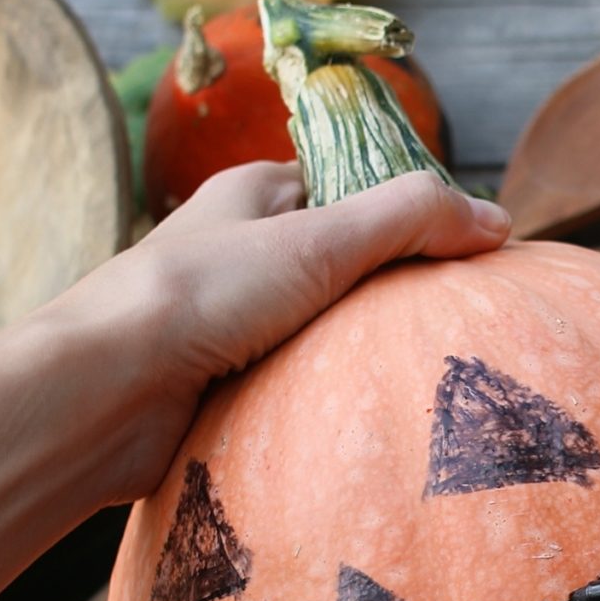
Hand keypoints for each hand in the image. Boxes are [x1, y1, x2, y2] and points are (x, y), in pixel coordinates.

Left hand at [38, 162, 510, 504]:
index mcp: (252, 195)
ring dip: (358, 350)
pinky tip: (361, 412)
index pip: (349, 188)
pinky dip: (326, 396)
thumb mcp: (319, 240)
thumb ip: (409, 221)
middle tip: (452, 317)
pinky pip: (294, 385)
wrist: (102, 395)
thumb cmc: (198, 297)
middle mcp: (238, 252)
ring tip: (417, 369)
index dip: (408, 214)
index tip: (466, 250)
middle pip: (341, 264)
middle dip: (390, 290)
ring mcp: (228, 323)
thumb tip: (497, 220)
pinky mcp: (221, 387)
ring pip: (319, 330)